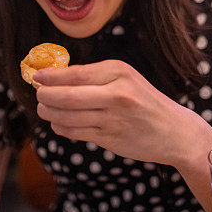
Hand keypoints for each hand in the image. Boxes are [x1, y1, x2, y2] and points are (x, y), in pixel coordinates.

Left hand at [34, 60, 199, 166]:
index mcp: (119, 72)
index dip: (51, 76)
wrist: (174, 131)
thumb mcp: (126, 79)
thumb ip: (95, 76)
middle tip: (37, 95)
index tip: (37, 76)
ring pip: (68, 116)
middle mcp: (117, 94)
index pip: (76, 73)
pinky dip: (61, 127)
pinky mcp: (110, 138)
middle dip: (45, 96)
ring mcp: (113, 118)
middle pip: (68, 96)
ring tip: (44, 109)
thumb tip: (55, 76)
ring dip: (49, 113)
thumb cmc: (144, 101)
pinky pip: (76, 132)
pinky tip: (58, 123)